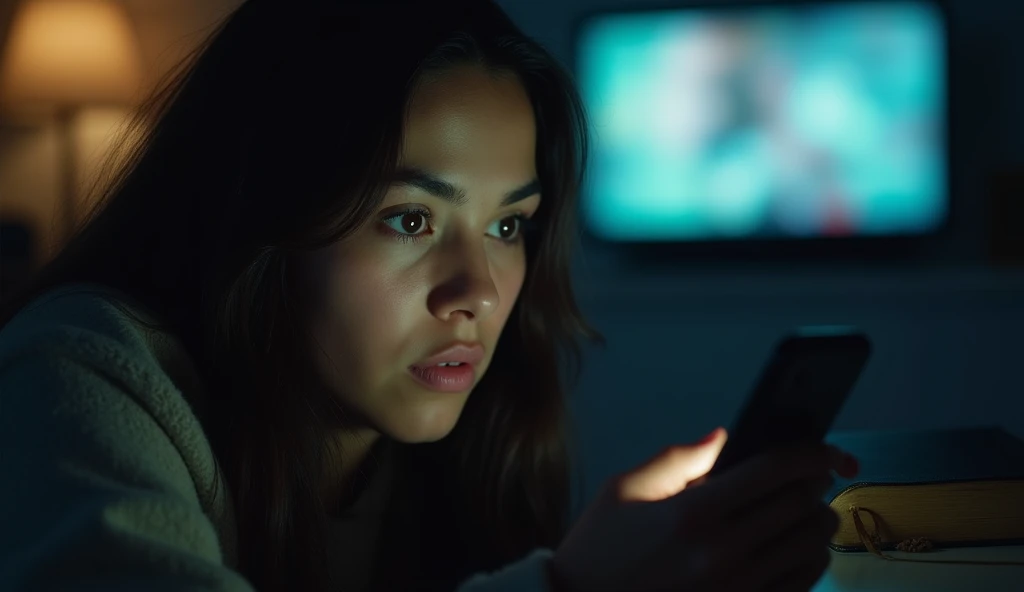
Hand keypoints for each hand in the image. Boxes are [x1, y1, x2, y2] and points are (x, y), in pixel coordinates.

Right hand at [550, 429, 858, 591]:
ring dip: (817, 523)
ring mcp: (737, 590)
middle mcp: (721, 553)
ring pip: (811, 547)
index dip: (809, 454)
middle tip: (812, 477)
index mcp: (691, 513)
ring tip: (805, 513)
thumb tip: (722, 437)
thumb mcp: (623, 491)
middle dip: (816, 485)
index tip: (822, 450)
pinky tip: (796, 549)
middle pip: (801, 507)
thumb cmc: (599, 551)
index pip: (773, 471)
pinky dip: (810, 561)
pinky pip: (803, 585)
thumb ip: (676, 460)